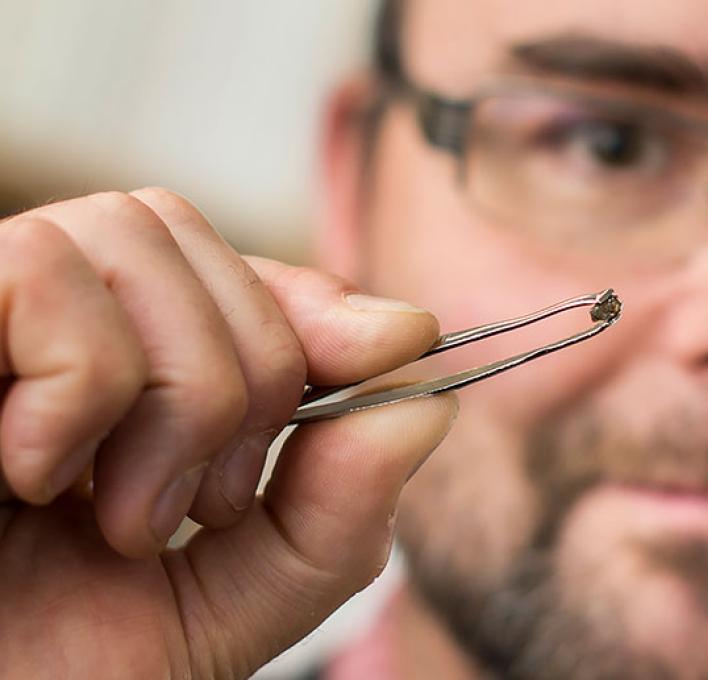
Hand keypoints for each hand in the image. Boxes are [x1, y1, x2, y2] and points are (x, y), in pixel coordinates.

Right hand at [0, 189, 456, 678]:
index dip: (317, 300)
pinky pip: (44, 275)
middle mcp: (39, 326)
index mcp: (111, 377)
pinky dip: (82, 387)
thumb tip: (426, 403)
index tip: (405, 344)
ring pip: (132, 237)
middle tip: (203, 508)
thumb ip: (333, 514)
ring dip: (175, 393)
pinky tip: (37, 477)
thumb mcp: (231, 601)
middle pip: (185, 233)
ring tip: (125, 517)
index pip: (226, 270)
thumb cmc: (60, 672)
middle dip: (250, 373)